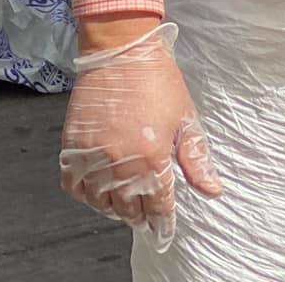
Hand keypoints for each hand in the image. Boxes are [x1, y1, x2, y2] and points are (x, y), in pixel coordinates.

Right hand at [59, 21, 223, 252]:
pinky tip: (97, 190)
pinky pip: (74, 185)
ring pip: (100, 202)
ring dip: (113, 208)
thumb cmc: (157, 81)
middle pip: (128, 209)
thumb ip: (197, 161)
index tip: (163, 231)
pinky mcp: (72, 146)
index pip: (157, 206)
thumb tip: (212, 191)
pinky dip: (85, 194)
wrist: (122, 52)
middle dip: (139, 216)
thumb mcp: (186, 120)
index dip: (162, 222)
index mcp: (151, 158)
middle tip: (145, 216)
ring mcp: (92, 156)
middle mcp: (119, 163)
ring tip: (124, 204)